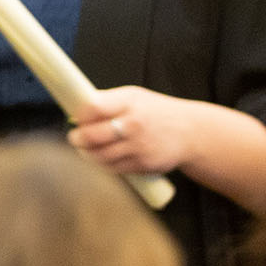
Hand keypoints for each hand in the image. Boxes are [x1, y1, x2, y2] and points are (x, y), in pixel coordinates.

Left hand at [66, 86, 193, 175]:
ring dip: (87, 154)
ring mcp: (139, 146)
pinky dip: (103, 164)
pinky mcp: (143, 165)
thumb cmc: (156, 112)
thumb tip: (77, 111)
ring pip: (100, 156)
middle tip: (74, 138)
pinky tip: (100, 158)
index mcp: (129, 102)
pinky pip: (113, 168)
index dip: (80, 115)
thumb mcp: (134, 97)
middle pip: (92, 135)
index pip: (93, 108)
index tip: (77, 119)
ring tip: (84, 149)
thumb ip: (108, 102)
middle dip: (77, 138)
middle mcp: (134, 124)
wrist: (191, 133)